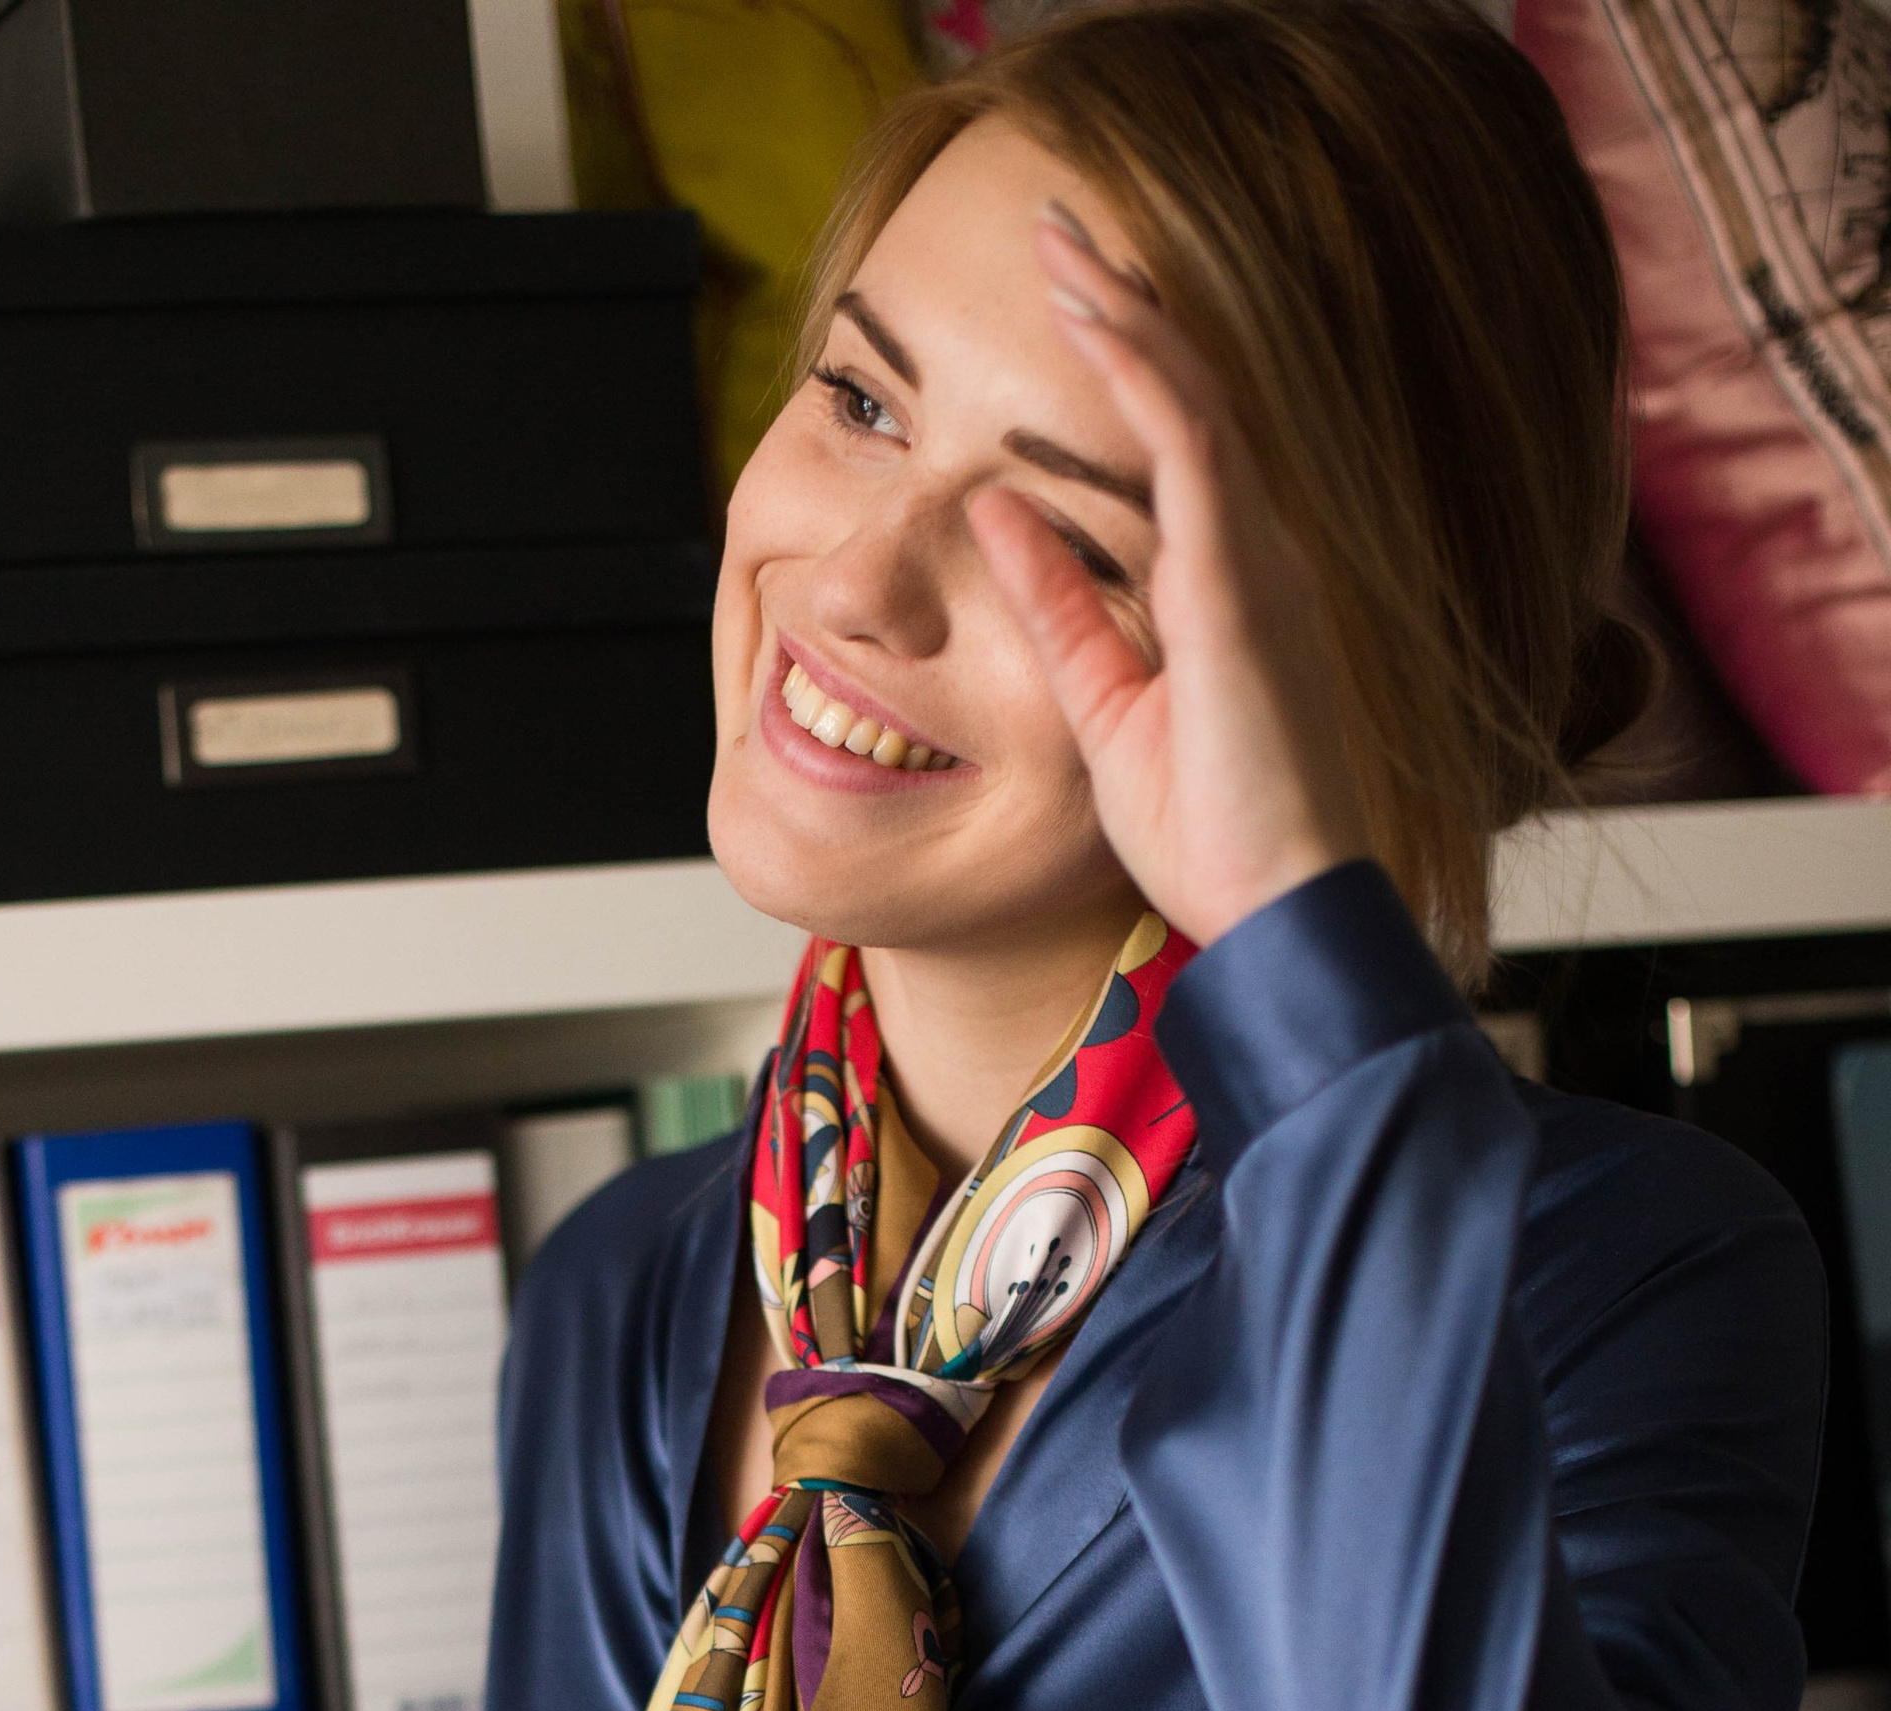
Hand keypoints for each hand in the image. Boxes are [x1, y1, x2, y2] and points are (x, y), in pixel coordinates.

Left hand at [969, 210, 1369, 949]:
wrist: (1282, 907)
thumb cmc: (1214, 833)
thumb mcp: (1101, 708)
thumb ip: (1058, 610)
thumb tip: (998, 521)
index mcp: (1226, 586)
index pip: (1171, 448)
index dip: (1123, 367)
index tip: (1068, 305)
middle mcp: (1256, 554)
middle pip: (1187, 398)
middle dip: (1124, 309)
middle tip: (1061, 235)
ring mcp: (1259, 561)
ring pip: (1191, 398)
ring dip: (1127, 313)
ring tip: (1067, 244)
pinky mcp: (1243, 584)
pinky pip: (1192, 450)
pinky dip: (1144, 376)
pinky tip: (1100, 320)